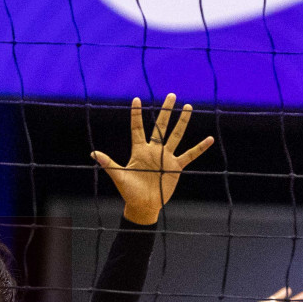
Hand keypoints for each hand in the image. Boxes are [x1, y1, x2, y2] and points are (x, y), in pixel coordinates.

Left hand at [92, 94, 213, 224]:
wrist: (143, 206)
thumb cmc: (129, 192)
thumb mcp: (119, 176)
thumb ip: (109, 163)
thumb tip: (94, 153)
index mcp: (139, 150)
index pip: (137, 128)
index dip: (136, 114)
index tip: (136, 99)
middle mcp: (154, 150)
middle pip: (161, 126)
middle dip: (166, 111)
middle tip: (171, 95)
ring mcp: (166, 157)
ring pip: (176, 135)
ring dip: (182, 122)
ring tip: (188, 107)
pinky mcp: (176, 167)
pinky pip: (190, 155)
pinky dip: (199, 148)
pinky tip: (209, 139)